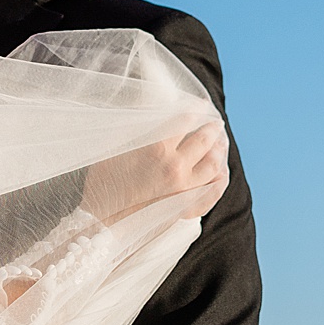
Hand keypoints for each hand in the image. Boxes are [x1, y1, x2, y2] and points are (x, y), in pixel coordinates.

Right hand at [79, 119, 228, 224]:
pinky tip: (221, 174)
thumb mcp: (117, 145)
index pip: (186, 120)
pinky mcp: (185, 208)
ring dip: (220, 151)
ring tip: (220, 145)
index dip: (196, 109)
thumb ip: (139, 126)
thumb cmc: (104, 180)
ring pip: (213, 165)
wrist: (102, 218)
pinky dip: (220, 182)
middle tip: (215, 123)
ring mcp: (183, 190)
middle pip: (204, 141)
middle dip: (212, 128)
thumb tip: (152, 110)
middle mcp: (175, 167)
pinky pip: (212, 194)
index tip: (200, 105)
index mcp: (157, 148)